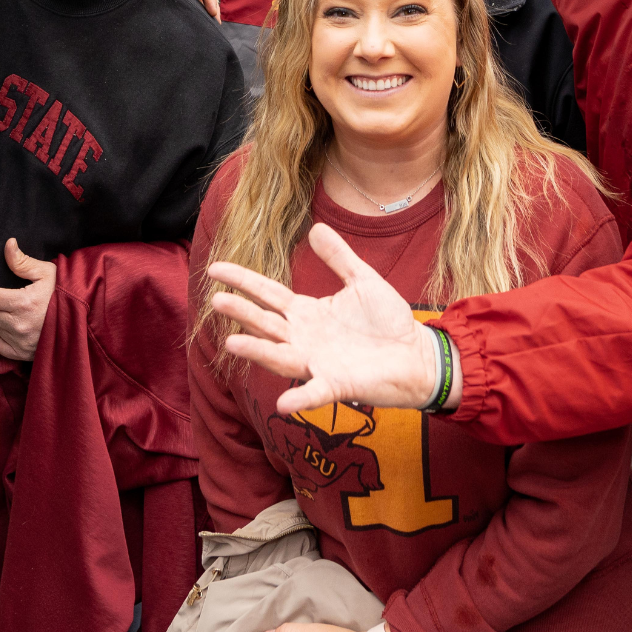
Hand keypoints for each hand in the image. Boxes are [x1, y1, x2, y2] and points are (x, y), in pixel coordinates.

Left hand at [0, 238, 56, 359]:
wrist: (83, 320)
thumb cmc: (64, 294)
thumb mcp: (47, 272)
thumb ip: (22, 261)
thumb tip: (8, 245)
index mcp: (22, 302)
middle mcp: (18, 324)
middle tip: (9, 298)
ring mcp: (20, 341)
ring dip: (0, 318)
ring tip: (18, 313)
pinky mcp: (22, 353)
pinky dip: (2, 336)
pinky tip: (15, 329)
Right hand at [209, 222, 459, 414]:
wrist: (417, 354)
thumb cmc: (388, 321)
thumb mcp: (362, 280)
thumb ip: (339, 257)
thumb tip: (314, 228)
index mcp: (307, 312)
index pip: (267, 294)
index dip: (242, 281)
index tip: (214, 268)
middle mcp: (304, 338)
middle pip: (265, 323)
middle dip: (242, 312)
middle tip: (217, 299)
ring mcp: (317, 362)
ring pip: (279, 356)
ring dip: (257, 350)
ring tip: (232, 341)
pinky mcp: (337, 385)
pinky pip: (314, 393)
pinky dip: (300, 399)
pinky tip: (283, 403)